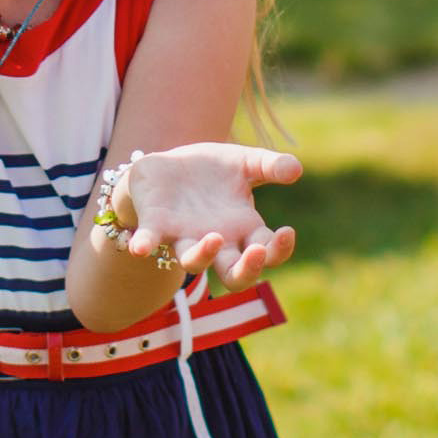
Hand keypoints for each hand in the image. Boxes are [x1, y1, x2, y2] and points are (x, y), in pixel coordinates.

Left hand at [116, 144, 300, 286]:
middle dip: (248, 270)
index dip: (278, 249)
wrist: (169, 164)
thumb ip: (270, 165)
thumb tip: (296, 169)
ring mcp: (185, 237)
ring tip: (213, 238)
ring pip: (194, 263)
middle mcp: (217, 241)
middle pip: (235, 275)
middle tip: (257, 252)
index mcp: (243, 229)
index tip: (286, 231)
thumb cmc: (213, 170)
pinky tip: (140, 248)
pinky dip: (145, 246)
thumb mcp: (245, 161)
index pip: (268, 252)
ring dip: (203, 256)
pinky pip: (150, 241)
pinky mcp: (156, 224)